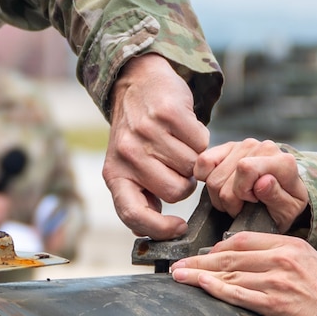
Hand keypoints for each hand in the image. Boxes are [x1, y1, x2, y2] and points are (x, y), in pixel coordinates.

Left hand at [105, 53, 208, 239]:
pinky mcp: (167, 112)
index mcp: (114, 174)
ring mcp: (146, 131)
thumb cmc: (138, 134)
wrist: (138, 84)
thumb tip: (157, 231)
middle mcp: (127, 154)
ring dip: (193, 159)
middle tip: (176, 166)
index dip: (159, 229)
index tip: (179, 227)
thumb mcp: (128, 167)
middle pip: (176, 192)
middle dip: (184, 183)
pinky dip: (200, 138)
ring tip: (177, 144)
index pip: (132, 214)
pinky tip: (184, 130)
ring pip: (193, 168)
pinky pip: (202, 142)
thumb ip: (140, 197)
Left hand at [169, 232, 316, 315]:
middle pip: (230, 255)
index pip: (245, 239)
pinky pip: (236, 293)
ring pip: (228, 273)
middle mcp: (282, 258)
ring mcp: (276, 280)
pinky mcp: (273, 303)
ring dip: (198, 275)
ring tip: (177, 276)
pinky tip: (196, 285)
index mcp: (295, 246)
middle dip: (200, 261)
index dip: (219, 247)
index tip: (204, 255)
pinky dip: (213, 288)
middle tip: (178, 265)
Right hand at [194, 138, 307, 229]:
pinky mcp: (228, 147)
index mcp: (282, 162)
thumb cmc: (286, 204)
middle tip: (245, 205)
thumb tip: (263, 181)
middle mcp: (263, 148)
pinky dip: (206, 179)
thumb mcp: (288, 210)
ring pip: (212, 177)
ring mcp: (244, 145)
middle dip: (230, 201)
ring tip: (236, 199)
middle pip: (223, 180)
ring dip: (220, 195)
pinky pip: (203, 161)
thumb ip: (277, 197)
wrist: (284, 194)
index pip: (246, 168)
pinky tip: (222, 186)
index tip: (253, 201)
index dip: (242, 192)